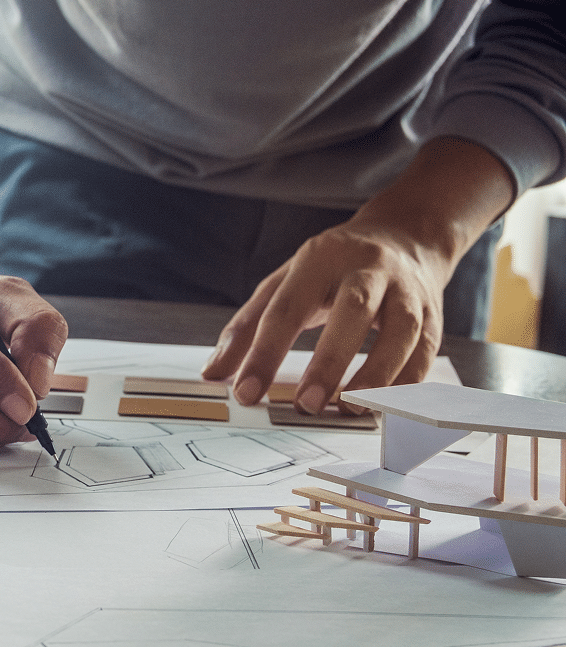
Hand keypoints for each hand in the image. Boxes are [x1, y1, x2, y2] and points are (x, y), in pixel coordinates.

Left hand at [202, 220, 449, 413]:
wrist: (405, 236)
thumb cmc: (331, 269)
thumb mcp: (283, 283)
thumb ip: (247, 327)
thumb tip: (213, 374)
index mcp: (319, 258)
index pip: (287, 307)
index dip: (265, 353)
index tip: (245, 394)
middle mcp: (368, 268)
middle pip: (353, 310)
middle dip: (330, 360)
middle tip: (306, 404)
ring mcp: (406, 289)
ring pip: (401, 331)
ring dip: (377, 374)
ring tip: (350, 410)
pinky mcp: (434, 314)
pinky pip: (426, 351)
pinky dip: (408, 383)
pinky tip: (386, 408)